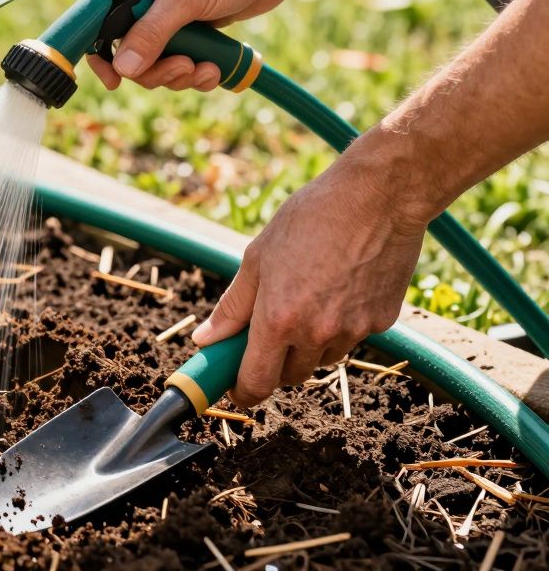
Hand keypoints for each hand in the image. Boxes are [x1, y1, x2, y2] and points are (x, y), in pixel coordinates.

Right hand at [90, 0, 302, 91]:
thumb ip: (152, 33)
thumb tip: (124, 67)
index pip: (97, 18)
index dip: (100, 51)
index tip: (113, 79)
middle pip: (127, 50)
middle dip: (155, 68)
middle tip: (183, 68)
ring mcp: (165, 14)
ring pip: (153, 62)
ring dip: (179, 74)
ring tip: (205, 68)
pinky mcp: (188, 28)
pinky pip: (178, 62)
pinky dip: (195, 72)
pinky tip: (214, 67)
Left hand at [190, 147, 430, 407]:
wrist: (379, 198)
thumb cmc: (311, 218)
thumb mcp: (258, 256)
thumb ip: (232, 306)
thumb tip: (205, 339)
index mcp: (278, 318)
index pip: (256, 381)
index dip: (243, 390)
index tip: (236, 387)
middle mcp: (316, 332)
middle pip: (289, 375)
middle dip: (275, 362)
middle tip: (270, 329)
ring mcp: (353, 331)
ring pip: (322, 358)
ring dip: (309, 344)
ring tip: (310, 294)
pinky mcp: (382, 323)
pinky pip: (353, 338)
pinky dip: (341, 325)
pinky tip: (342, 287)